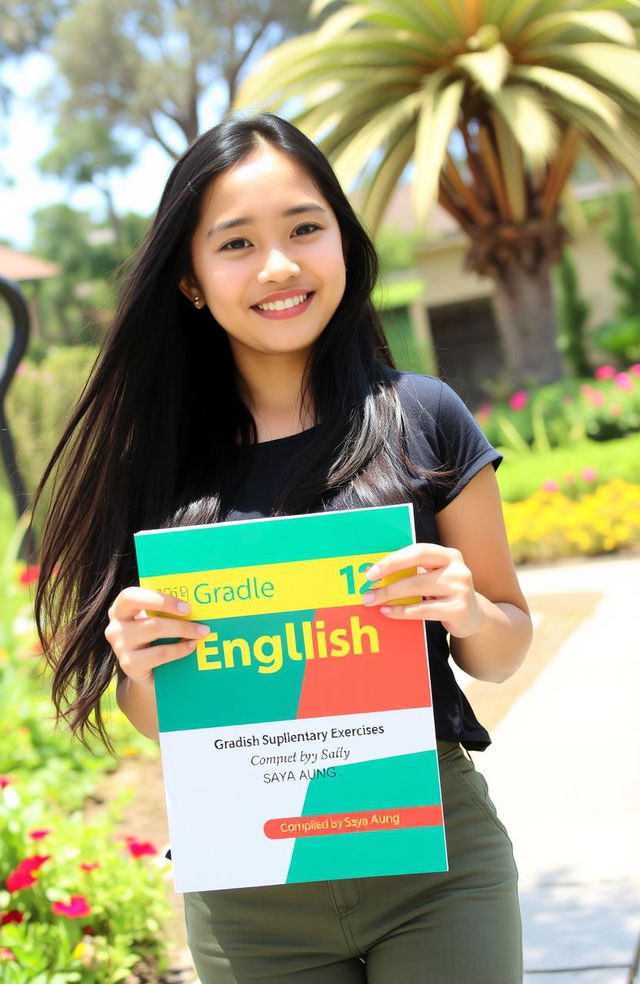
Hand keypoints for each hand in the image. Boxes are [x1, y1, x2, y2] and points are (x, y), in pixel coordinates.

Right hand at [105, 587, 209, 684]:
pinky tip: (191, 646)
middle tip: (202, 624)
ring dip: (183, 632)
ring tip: (201, 633)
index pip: (132, 596)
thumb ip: (166, 610)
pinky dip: (179, 650)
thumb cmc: (155, 638)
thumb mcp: (155, 619)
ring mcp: (120, 646)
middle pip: (149, 618)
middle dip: (179, 620)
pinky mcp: (128, 664)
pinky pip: (159, 654)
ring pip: (154, 632)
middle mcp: (115, 626)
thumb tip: (198, 602)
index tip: (186, 607)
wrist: (146, 671)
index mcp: (121, 607)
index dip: (160, 599)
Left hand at [362, 543, 483, 638]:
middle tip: (367, 589)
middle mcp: (458, 569)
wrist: (473, 616)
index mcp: (449, 555)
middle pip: (416, 571)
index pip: (418, 551)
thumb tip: (375, 572)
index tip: (371, 571)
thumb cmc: (444, 592)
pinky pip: (423, 610)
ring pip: (417, 590)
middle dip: (387, 580)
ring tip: (372, 601)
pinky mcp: (458, 610)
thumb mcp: (434, 576)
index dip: (393, 560)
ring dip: (390, 596)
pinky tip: (388, 611)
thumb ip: (413, 570)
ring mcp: (460, 590)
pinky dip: (402, 611)